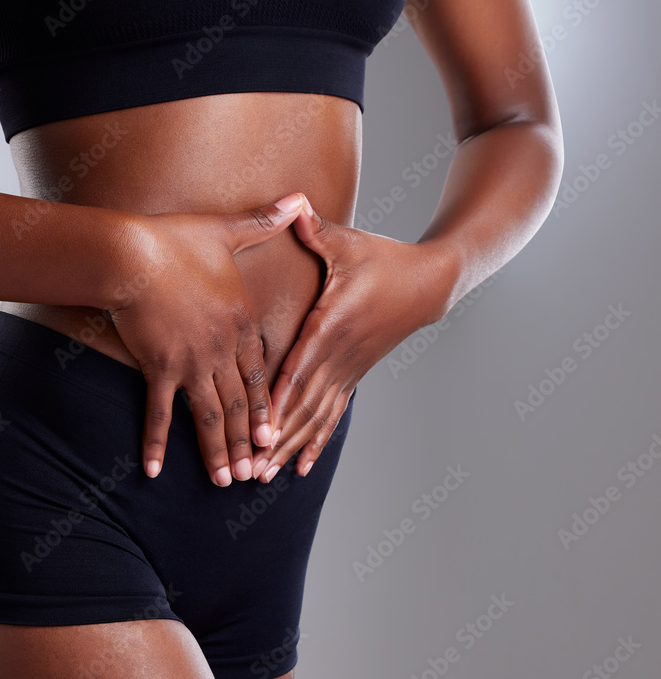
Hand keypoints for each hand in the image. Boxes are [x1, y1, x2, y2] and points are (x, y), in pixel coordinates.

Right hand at [107, 193, 308, 485]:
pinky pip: (158, 413)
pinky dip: (156, 442)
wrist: (131, 254)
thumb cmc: (174, 240)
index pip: (259, 373)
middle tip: (256, 474)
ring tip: (224, 482)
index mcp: (239, 322)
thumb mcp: (225, 231)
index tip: (275, 434)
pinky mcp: (158, 366)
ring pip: (209, 416)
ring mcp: (191, 362)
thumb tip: (298, 198)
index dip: (267, 406)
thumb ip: (264, 223)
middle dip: (247, 442)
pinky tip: (153, 471)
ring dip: (216, 451)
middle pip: (238, 404)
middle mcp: (221, 349)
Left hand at [251, 199, 454, 482]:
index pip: (297, 370)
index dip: (276, 403)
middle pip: (301, 407)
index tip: (257, 431)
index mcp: (330, 325)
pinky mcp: (353, 376)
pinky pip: (332, 415)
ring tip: (265, 478)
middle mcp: (338, 356)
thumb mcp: (347, 242)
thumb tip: (291, 201)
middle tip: (249, 471)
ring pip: (315, 418)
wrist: (428, 284)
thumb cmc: (382, 259)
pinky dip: (315, 441)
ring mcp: (348, 370)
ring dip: (289, 448)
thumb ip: (315, 228)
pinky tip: (301, 467)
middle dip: (274, 440)